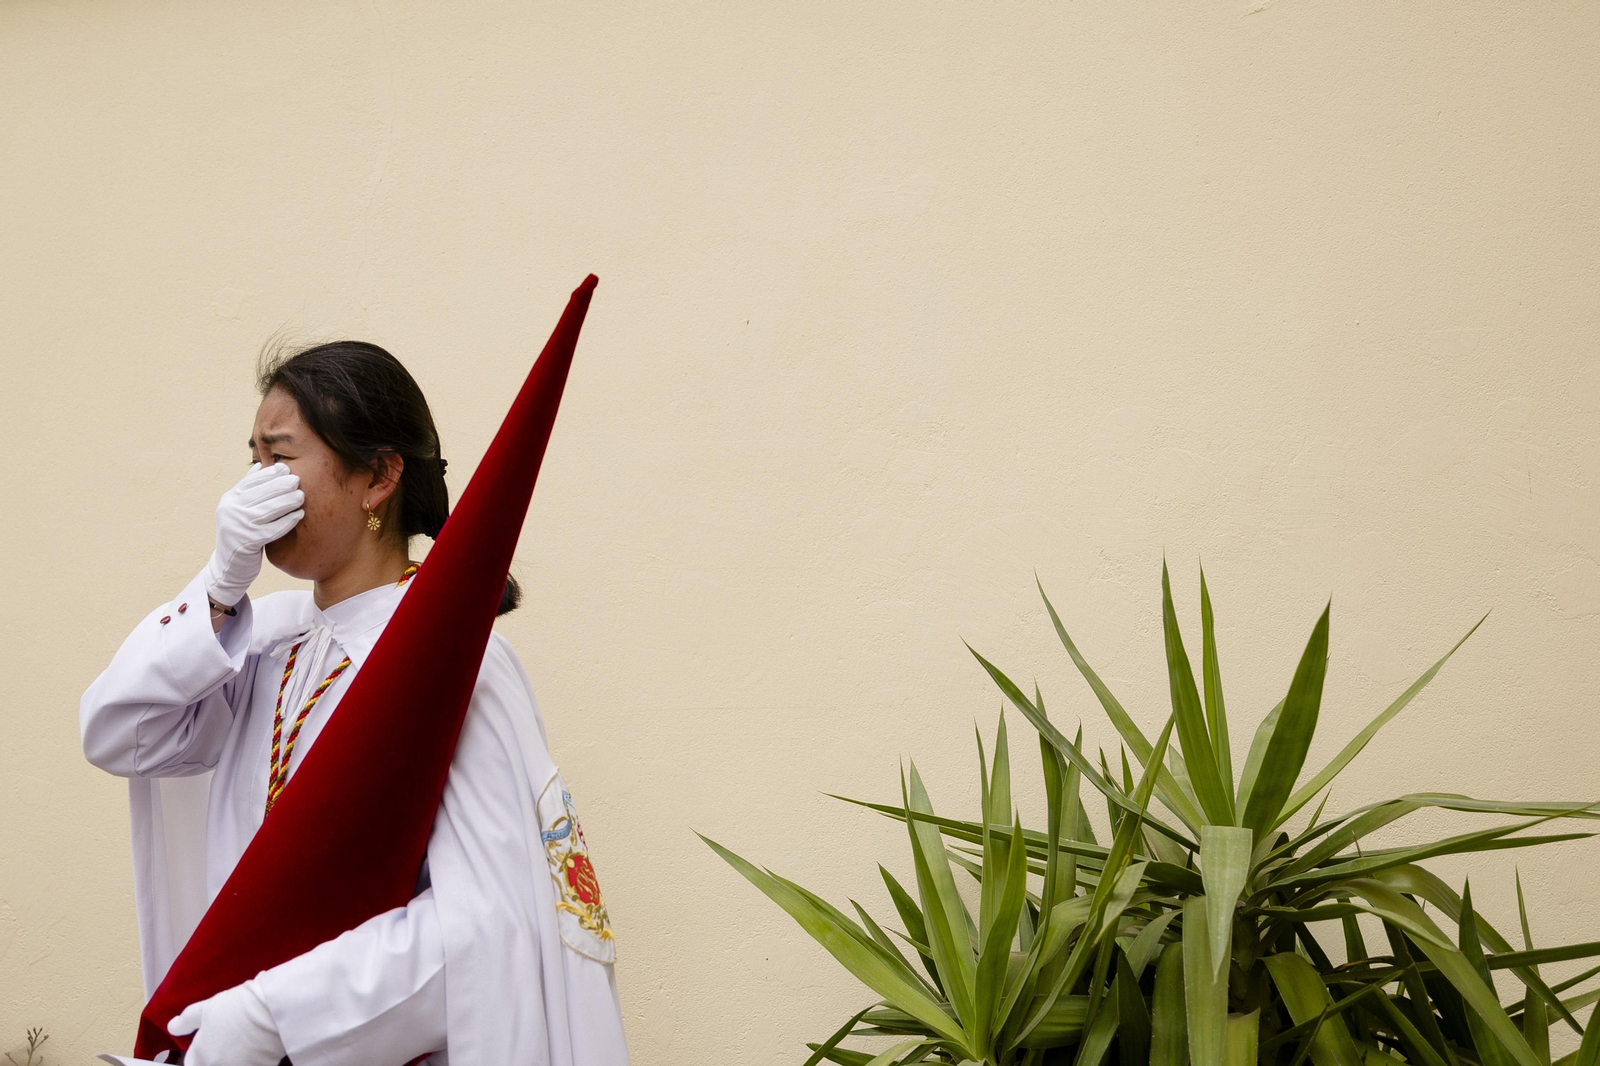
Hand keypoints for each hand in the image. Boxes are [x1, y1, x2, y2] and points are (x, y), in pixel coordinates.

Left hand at [166, 976, 286, 1065]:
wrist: (269, 1010)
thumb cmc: (236, 1007)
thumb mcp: (206, 1008)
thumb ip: (186, 1020)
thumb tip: (172, 1027)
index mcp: (199, 1057)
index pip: (191, 1063)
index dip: (200, 1055)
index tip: (210, 1046)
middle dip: (217, 1059)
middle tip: (229, 1045)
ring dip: (233, 1060)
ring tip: (244, 1047)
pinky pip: (251, 1065)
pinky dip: (252, 1061)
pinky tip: (258, 1051)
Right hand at [202, 461, 303, 605]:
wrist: (229, 566)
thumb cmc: (240, 534)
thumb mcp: (238, 509)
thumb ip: (248, 489)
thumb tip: (260, 466)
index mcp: (229, 499)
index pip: (251, 481)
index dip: (269, 474)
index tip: (285, 468)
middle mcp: (230, 511)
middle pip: (260, 493)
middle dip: (280, 485)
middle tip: (297, 480)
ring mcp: (238, 526)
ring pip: (267, 509)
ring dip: (286, 501)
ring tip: (301, 496)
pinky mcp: (247, 542)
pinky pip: (272, 529)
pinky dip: (287, 521)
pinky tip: (299, 515)